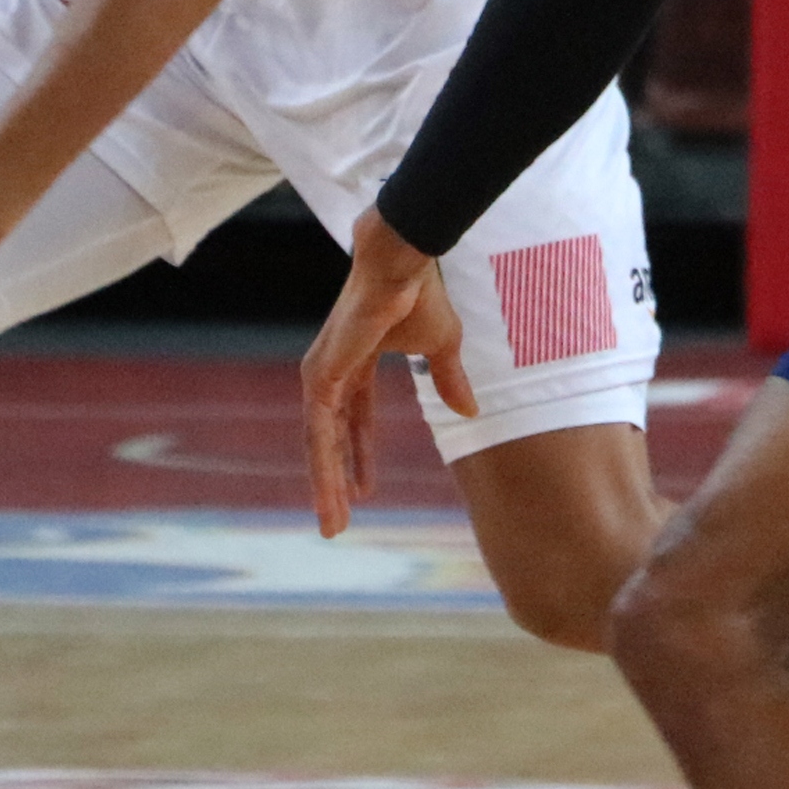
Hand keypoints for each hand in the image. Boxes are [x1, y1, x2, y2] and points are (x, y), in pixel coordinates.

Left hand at [301, 208, 477, 535]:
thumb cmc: (421, 294)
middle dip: (336, 481)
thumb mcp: (441, 348)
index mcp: (356, 364)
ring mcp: (320, 376)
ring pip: (319, 444)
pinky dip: (324, 466)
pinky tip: (332, 495)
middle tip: (338, 522)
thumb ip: (449, 380)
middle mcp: (331, 372)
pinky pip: (319, 434)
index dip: (360, 454)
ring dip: (326, 486)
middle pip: (331, 438)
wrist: (404, 263)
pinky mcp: (320, 379)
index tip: (367, 488)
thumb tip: (470, 411)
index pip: (355, 419)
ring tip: (333, 525)